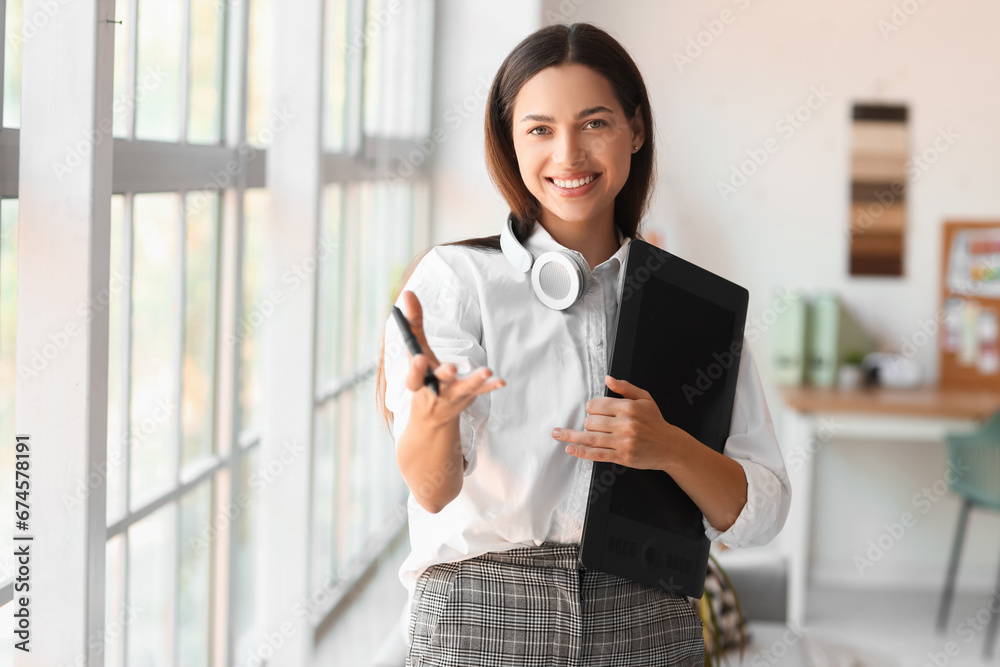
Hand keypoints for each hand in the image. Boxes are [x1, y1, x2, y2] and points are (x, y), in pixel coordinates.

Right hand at [400, 290, 504, 427]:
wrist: (433, 415)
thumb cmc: (422, 375)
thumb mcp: (415, 351)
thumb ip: (412, 323)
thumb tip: (407, 292)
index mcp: (417, 382)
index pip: (413, 377)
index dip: (415, 370)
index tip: (417, 358)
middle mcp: (434, 390)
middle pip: (439, 382)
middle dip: (444, 375)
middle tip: (450, 368)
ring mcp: (453, 395)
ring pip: (464, 388)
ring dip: (475, 380)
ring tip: (487, 371)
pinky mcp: (468, 396)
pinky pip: (480, 391)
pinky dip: (490, 386)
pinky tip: (501, 381)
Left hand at [553, 375, 691, 469]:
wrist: (670, 446)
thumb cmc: (655, 422)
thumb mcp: (645, 399)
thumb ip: (625, 388)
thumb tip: (608, 379)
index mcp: (629, 408)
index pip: (597, 405)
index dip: (591, 408)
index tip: (593, 410)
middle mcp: (625, 425)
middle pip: (592, 422)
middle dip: (587, 422)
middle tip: (591, 424)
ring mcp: (623, 442)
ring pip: (591, 438)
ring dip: (571, 436)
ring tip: (557, 434)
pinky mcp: (622, 457)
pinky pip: (597, 455)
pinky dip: (581, 452)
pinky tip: (570, 448)